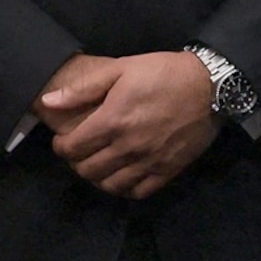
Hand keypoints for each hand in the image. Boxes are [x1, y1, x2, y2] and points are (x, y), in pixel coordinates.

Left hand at [45, 49, 218, 197]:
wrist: (211, 86)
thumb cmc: (164, 72)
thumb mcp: (121, 68)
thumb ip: (83, 88)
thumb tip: (49, 102)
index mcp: (112, 120)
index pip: (72, 148)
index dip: (61, 146)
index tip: (65, 140)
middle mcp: (128, 146)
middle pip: (87, 170)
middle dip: (77, 162)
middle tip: (82, 151)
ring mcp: (149, 161)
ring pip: (110, 185)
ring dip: (98, 177)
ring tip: (100, 164)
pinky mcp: (168, 170)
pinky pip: (138, 192)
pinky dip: (125, 188)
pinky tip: (123, 175)